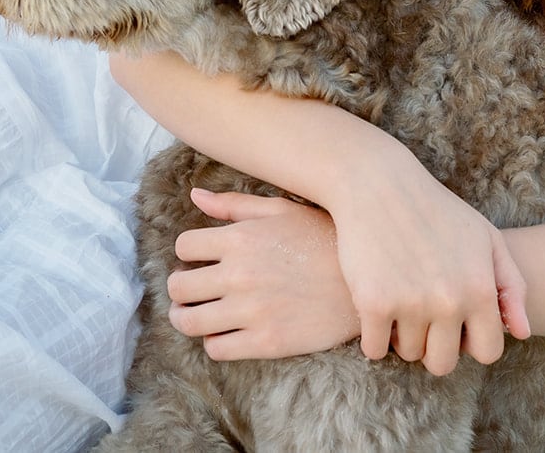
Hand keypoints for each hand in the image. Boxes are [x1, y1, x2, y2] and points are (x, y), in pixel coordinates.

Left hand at [167, 189, 360, 359]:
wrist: (366, 282)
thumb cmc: (325, 239)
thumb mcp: (283, 209)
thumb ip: (236, 205)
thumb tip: (196, 195)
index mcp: (240, 238)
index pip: (184, 247)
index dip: (189, 253)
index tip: (200, 260)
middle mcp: (238, 275)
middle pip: (178, 287)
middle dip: (181, 287)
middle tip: (193, 290)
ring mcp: (250, 311)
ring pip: (188, 322)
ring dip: (186, 318)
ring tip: (197, 315)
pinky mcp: (266, 342)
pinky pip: (216, 348)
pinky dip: (214, 341)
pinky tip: (227, 332)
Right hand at [327, 159, 530, 375]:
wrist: (379, 184)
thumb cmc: (437, 211)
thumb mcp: (485, 239)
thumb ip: (511, 287)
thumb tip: (522, 333)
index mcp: (480, 289)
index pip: (487, 352)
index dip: (471, 341)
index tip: (456, 322)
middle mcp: (449, 301)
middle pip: (443, 363)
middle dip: (434, 346)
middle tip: (424, 316)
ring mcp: (410, 304)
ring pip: (408, 354)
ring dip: (402, 336)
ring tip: (400, 301)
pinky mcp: (373, 303)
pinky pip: (374, 350)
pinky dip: (373, 337)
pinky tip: (376, 308)